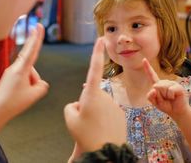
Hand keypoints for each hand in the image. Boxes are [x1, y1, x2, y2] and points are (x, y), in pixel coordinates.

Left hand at [0, 23, 48, 123]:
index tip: (38, 26)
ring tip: (22, 96)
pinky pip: (22, 78)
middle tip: (34, 47)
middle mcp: (14, 67)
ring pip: (28, 73)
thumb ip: (42, 86)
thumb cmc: (13, 103)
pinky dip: (25, 85)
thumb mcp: (35, 95)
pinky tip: (20, 95)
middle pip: (32, 64)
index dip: (37, 38)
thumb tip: (40, 83)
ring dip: (30, 83)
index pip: (32, 50)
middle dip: (34, 69)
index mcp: (21, 69)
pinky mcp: (8, 78)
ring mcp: (10, 72)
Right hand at [64, 38, 125, 154]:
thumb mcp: (70, 118)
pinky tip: (101, 130)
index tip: (101, 39)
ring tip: (93, 128)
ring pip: (99, 105)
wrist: (106, 152)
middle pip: (90, 94)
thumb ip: (71, 106)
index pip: (94, 68)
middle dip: (86, 103)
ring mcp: (113, 104)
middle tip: (84, 121)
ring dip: (94, 112)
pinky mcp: (120, 113)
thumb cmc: (86, 135)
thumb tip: (79, 103)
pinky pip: (107, 112)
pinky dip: (103, 119)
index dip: (96, 53)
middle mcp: (104, 95)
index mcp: (91, 94)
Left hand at [144, 58, 189, 119]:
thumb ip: (150, 96)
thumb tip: (154, 88)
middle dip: (159, 96)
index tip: (144, 59)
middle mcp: (165, 82)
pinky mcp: (178, 87)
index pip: (151, 75)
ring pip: (163, 88)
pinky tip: (175, 97)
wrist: (177, 112)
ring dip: (165, 96)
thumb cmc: (166, 105)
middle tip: (165, 99)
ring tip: (170, 99)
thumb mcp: (155, 102)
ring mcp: (172, 83)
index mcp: (158, 84)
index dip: (147, 67)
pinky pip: (170, 90)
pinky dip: (171, 96)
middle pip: (156, 86)